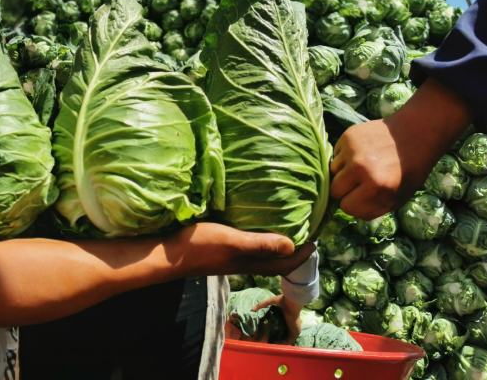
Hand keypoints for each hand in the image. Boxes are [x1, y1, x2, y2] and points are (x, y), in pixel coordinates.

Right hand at [175, 223, 315, 276]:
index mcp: (251, 262)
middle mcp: (245, 262)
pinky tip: (255, 221)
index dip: (303, 254)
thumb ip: (259, 244)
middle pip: (277, 260)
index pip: (285, 263)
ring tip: (287, 223)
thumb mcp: (231, 241)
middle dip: (295, 248)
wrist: (168, 254)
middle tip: (307, 228)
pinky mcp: (222, 248)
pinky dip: (260, 236)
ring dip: (278, 242)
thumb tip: (293, 245)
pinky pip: (249, 244)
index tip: (318, 237)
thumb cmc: (199, 246)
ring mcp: (232, 256)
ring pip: (263, 252)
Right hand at [252, 294, 302, 343]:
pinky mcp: (295, 333)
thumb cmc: (283, 301)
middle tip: (266, 339)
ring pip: (285, 338)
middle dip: (276, 336)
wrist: (292, 303)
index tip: (266, 332)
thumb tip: (251, 309)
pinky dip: (282, 343)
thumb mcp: (270, 301)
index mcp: (286, 316)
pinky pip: (289, 341)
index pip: (280, 324)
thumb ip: (261, 304)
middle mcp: (290, 324)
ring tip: (269, 344)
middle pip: (282, 332)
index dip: (273, 328)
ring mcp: (293, 329)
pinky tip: (275, 345)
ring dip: (279, 341)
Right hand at [330, 79, 471, 219]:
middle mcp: (360, 168)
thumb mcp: (397, 198)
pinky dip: (344, 158)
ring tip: (361, 167)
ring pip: (333, 171)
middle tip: (359, 184)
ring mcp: (352, 150)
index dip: (354, 204)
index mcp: (376, 187)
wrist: (416, 133)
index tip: (362, 198)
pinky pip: (336, 155)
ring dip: (343, 173)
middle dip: (345, 190)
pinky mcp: (347, 136)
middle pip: (335, 190)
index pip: (346, 206)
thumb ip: (372, 208)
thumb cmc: (410, 170)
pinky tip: (361, 154)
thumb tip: (349, 210)